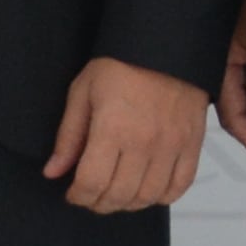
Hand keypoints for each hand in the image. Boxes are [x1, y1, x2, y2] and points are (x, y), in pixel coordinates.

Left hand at [47, 56, 213, 213]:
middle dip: (98, 203)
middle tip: (91, 195)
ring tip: (117, 193)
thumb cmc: (121, 62)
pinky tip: (148, 188)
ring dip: (128, 203)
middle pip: (119, 196)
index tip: (73, 192)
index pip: (92, 183)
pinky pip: (180, 185)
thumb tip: (53, 171)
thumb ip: (68, 136)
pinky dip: (162, 196)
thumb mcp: (83, 92)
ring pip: (148, 197)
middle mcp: (144, 141)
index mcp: (113, 128)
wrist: (165, 42)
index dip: (78, 195)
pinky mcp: (192, 142)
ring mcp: (172, 144)